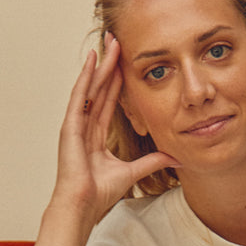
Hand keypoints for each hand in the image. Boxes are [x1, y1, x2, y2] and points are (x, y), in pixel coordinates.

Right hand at [48, 33, 177, 227]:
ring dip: (101, 64)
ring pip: (91, 87)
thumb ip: (152, 161)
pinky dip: (85, 77)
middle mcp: (85, 126)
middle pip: (100, 89)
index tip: (126, 63)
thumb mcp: (132, 171)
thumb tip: (175, 157)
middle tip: (119, 41)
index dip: (118, 81)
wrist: (84, 205)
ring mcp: (76, 124)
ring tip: (111, 42)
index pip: (109, 101)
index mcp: (95, 135)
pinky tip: (93, 60)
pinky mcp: (70, 126)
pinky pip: (80, 96)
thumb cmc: (99, 193)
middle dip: (110, 65)